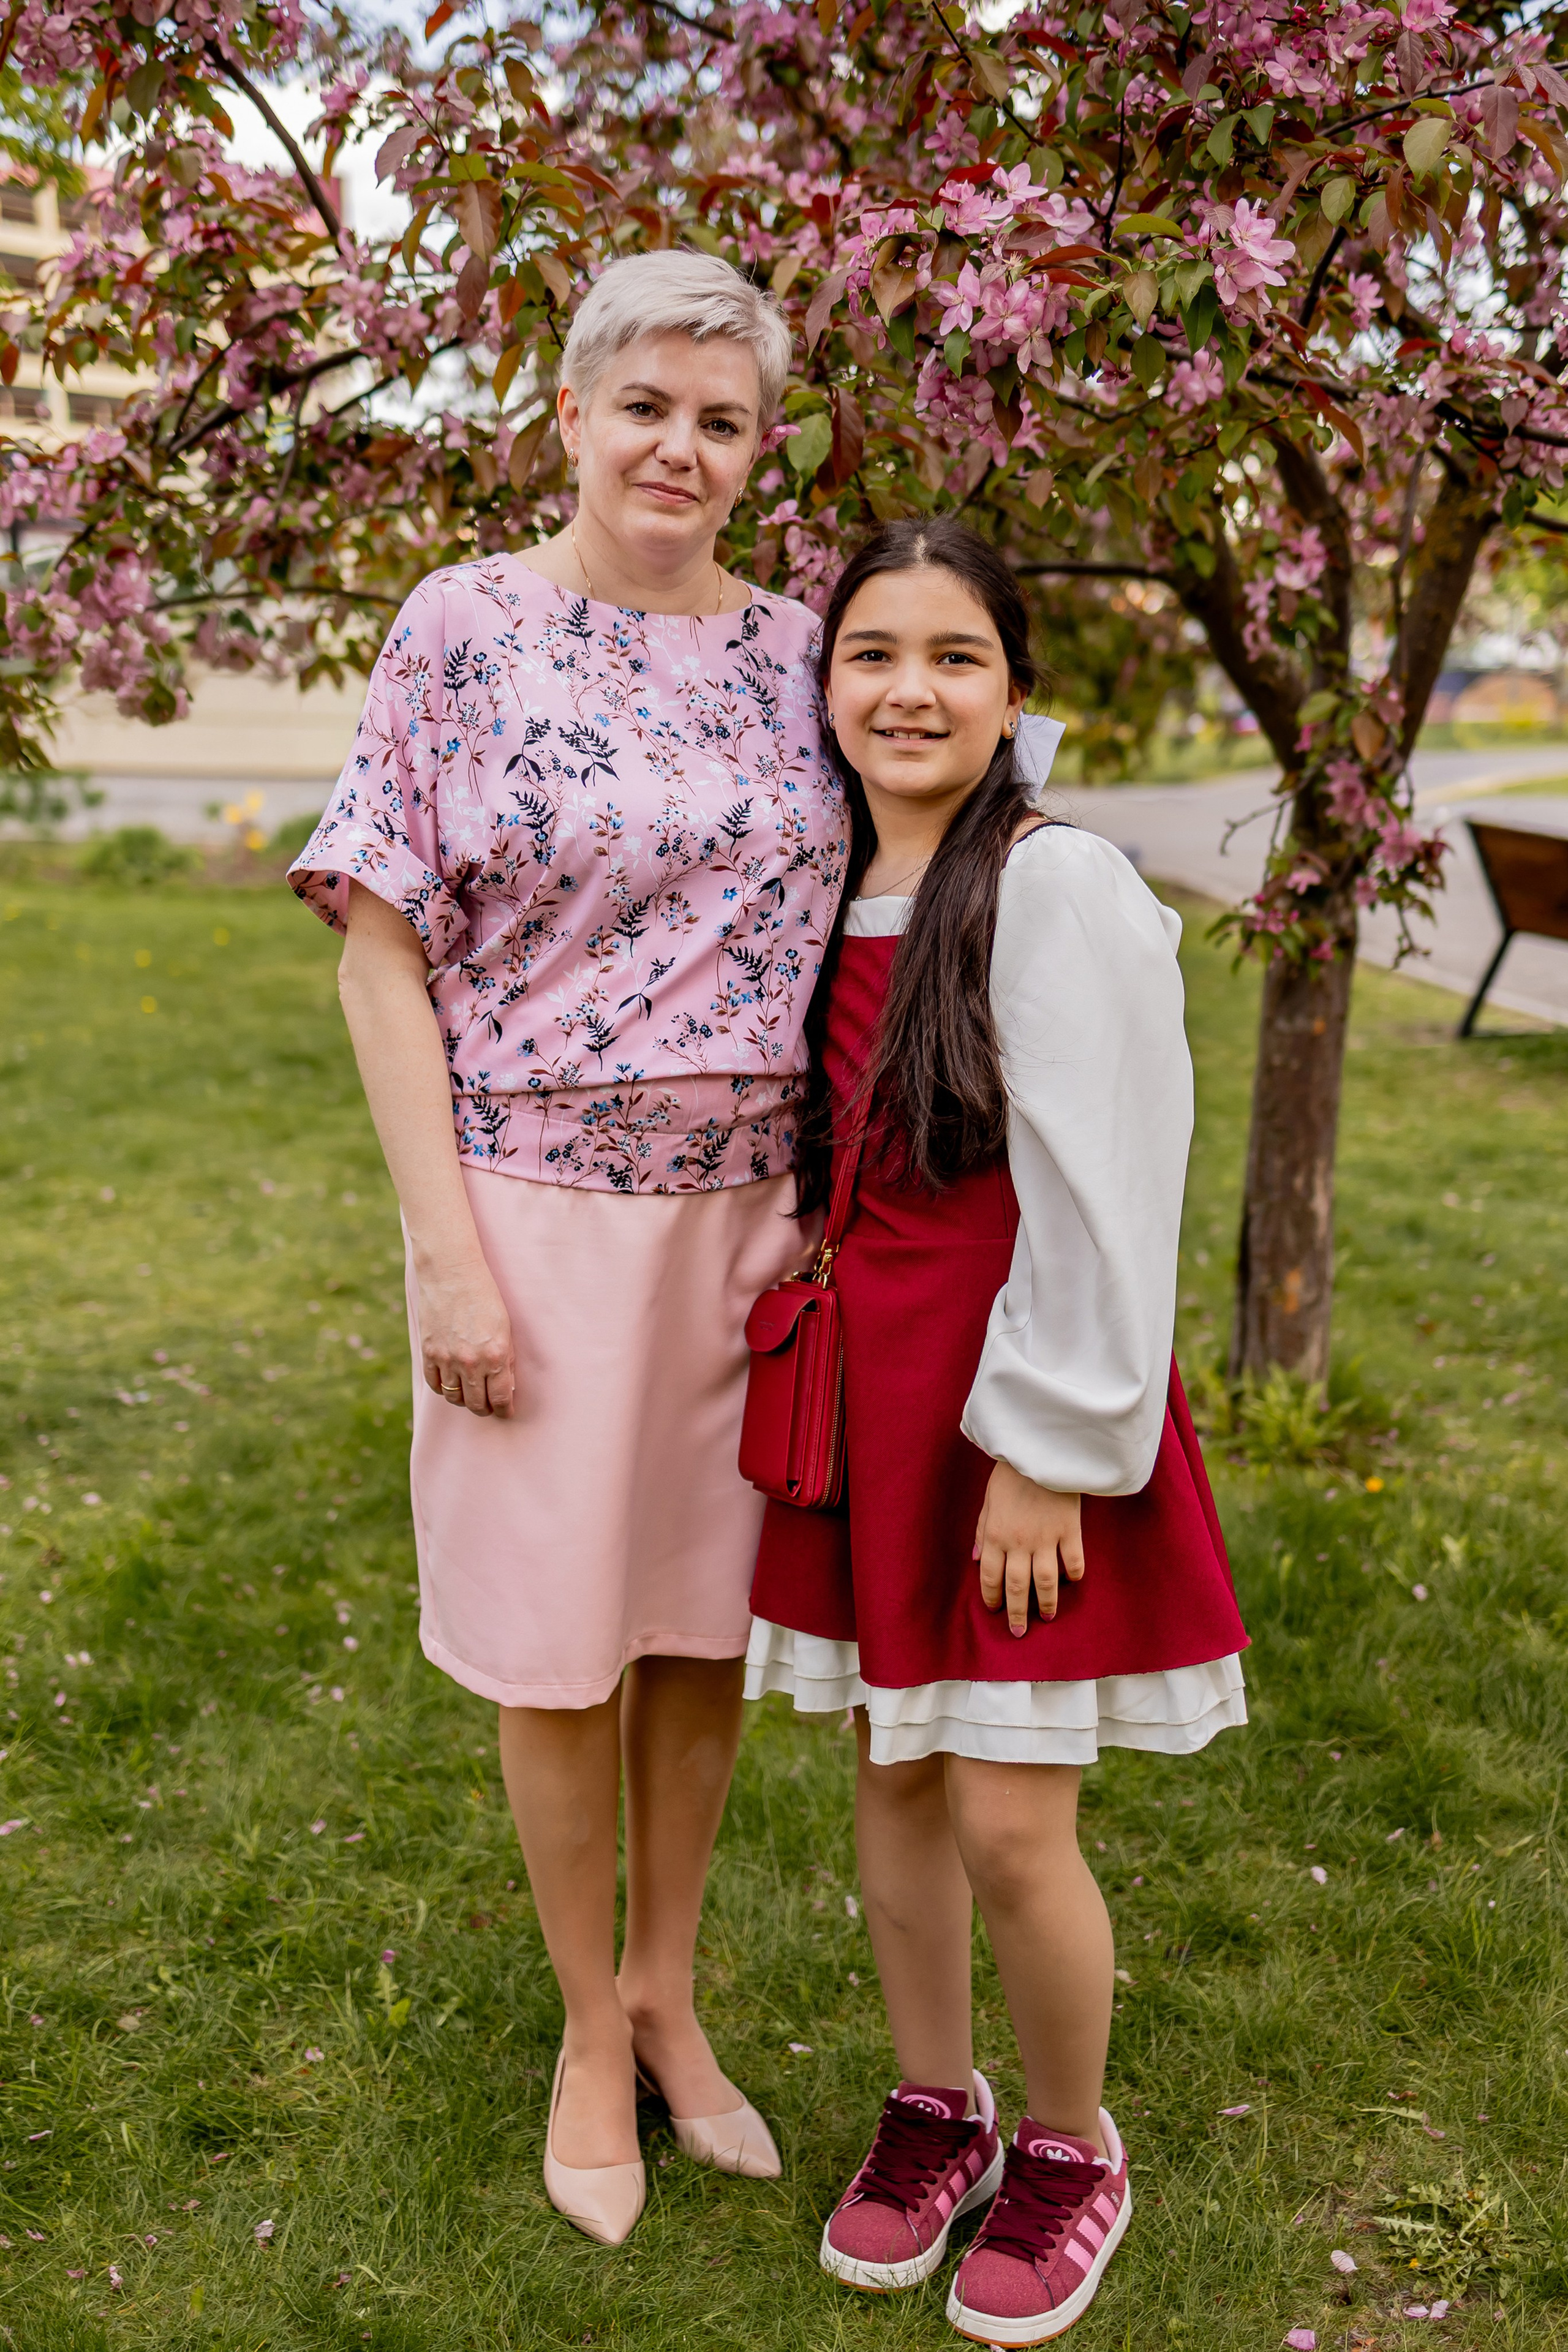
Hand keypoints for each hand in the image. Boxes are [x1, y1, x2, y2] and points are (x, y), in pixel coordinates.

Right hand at [416, 1259, 515, 1417]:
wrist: (452, 1274)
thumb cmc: (485, 1296)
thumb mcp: (505, 1327)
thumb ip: (505, 1358)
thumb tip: (506, 1385)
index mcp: (496, 1355)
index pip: (501, 1398)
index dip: (505, 1410)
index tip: (506, 1412)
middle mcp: (471, 1362)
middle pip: (477, 1404)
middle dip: (485, 1410)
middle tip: (489, 1407)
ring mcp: (447, 1359)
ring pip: (454, 1397)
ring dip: (464, 1400)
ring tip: (471, 1395)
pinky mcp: (429, 1352)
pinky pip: (435, 1384)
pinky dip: (443, 1389)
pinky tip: (451, 1384)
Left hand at [974, 1461, 1083, 1636]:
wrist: (1040, 1450)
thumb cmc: (1010, 1474)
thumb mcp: (988, 1501)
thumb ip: (982, 1532)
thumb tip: (976, 1559)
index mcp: (996, 1535)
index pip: (991, 1576)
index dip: (992, 1597)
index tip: (995, 1611)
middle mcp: (1019, 1542)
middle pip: (1018, 1587)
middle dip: (1017, 1613)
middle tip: (1018, 1632)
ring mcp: (1046, 1538)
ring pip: (1046, 1581)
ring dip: (1046, 1603)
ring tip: (1047, 1618)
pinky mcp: (1070, 1530)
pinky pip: (1074, 1560)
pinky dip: (1074, 1574)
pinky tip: (1072, 1582)